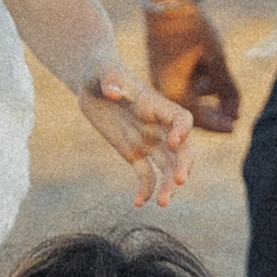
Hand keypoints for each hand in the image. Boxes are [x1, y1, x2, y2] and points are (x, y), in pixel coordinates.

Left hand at [78, 61, 195, 206]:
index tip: (174, 142)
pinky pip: (145, 174)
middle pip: (181, 149)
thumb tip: (111, 91)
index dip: (182, 130)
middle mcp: (158, 126)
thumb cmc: (101, 72)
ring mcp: (148, 141)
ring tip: (161, 203)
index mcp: (156, 106)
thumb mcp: (103, 73)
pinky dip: (145, 189)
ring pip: (166, 167)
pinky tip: (137, 203)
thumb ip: (110, 80)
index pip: (180, 118)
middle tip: (179, 182)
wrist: (93, 83)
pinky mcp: (134, 153)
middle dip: (183, 165)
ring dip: (167, 185)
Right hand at [143, 0, 240, 135]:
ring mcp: (161, 76)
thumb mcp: (216, 59)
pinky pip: (181, 82)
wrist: (166, 1)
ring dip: (209, 95)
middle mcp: (163, 87)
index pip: (198, 118)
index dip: (219, 124)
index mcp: (174, 90)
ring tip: (228, 94)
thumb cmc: (192, 30)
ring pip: (188, 94)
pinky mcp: (162, 64)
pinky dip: (198, 83)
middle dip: (215, 112)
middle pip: (192, 109)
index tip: (235, 127)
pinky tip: (213, 77)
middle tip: (234, 116)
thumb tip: (236, 111)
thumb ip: (227, 87)